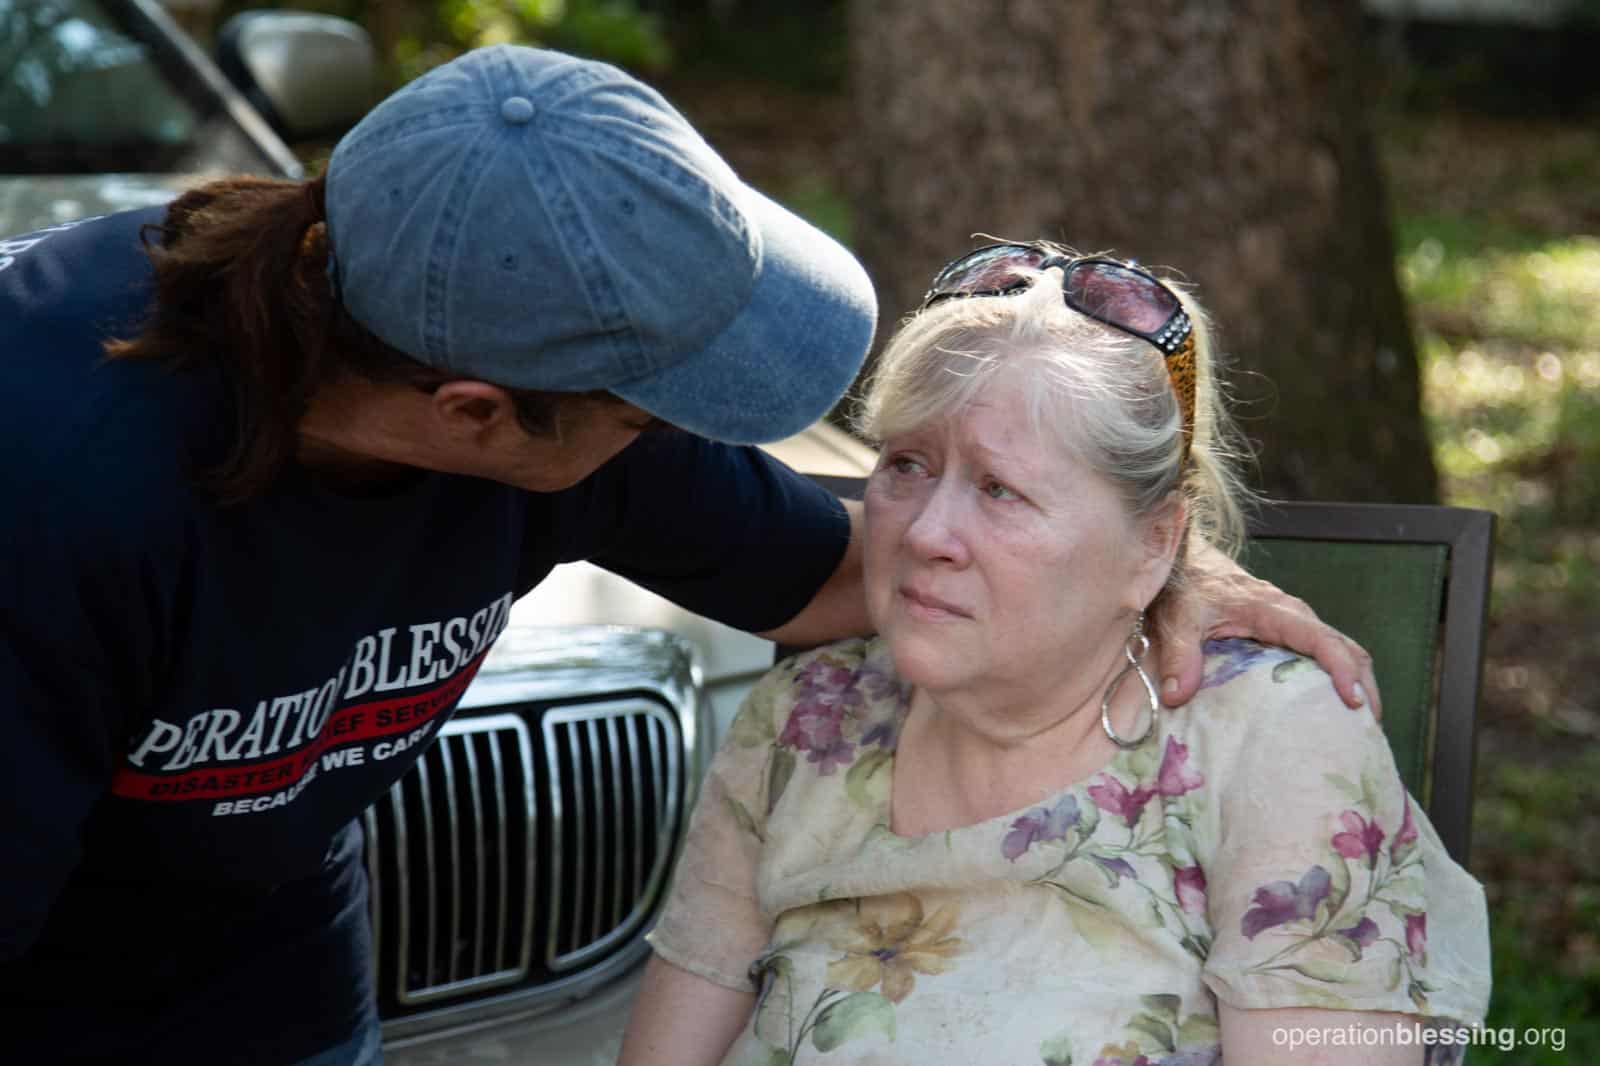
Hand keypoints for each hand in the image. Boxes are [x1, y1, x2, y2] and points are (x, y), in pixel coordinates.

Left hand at [1153, 542, 1379, 715]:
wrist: (1185, 562)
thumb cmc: (1185, 587)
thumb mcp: (1178, 619)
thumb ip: (1179, 655)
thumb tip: (1177, 696)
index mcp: (1274, 611)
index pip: (1322, 639)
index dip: (1342, 669)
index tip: (1353, 702)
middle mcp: (1294, 616)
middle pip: (1348, 648)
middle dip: (1364, 687)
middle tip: (1368, 731)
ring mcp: (1295, 623)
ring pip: (1343, 650)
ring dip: (1358, 684)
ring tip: (1360, 728)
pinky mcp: (1289, 632)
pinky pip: (1325, 653)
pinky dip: (1339, 678)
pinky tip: (1332, 710)